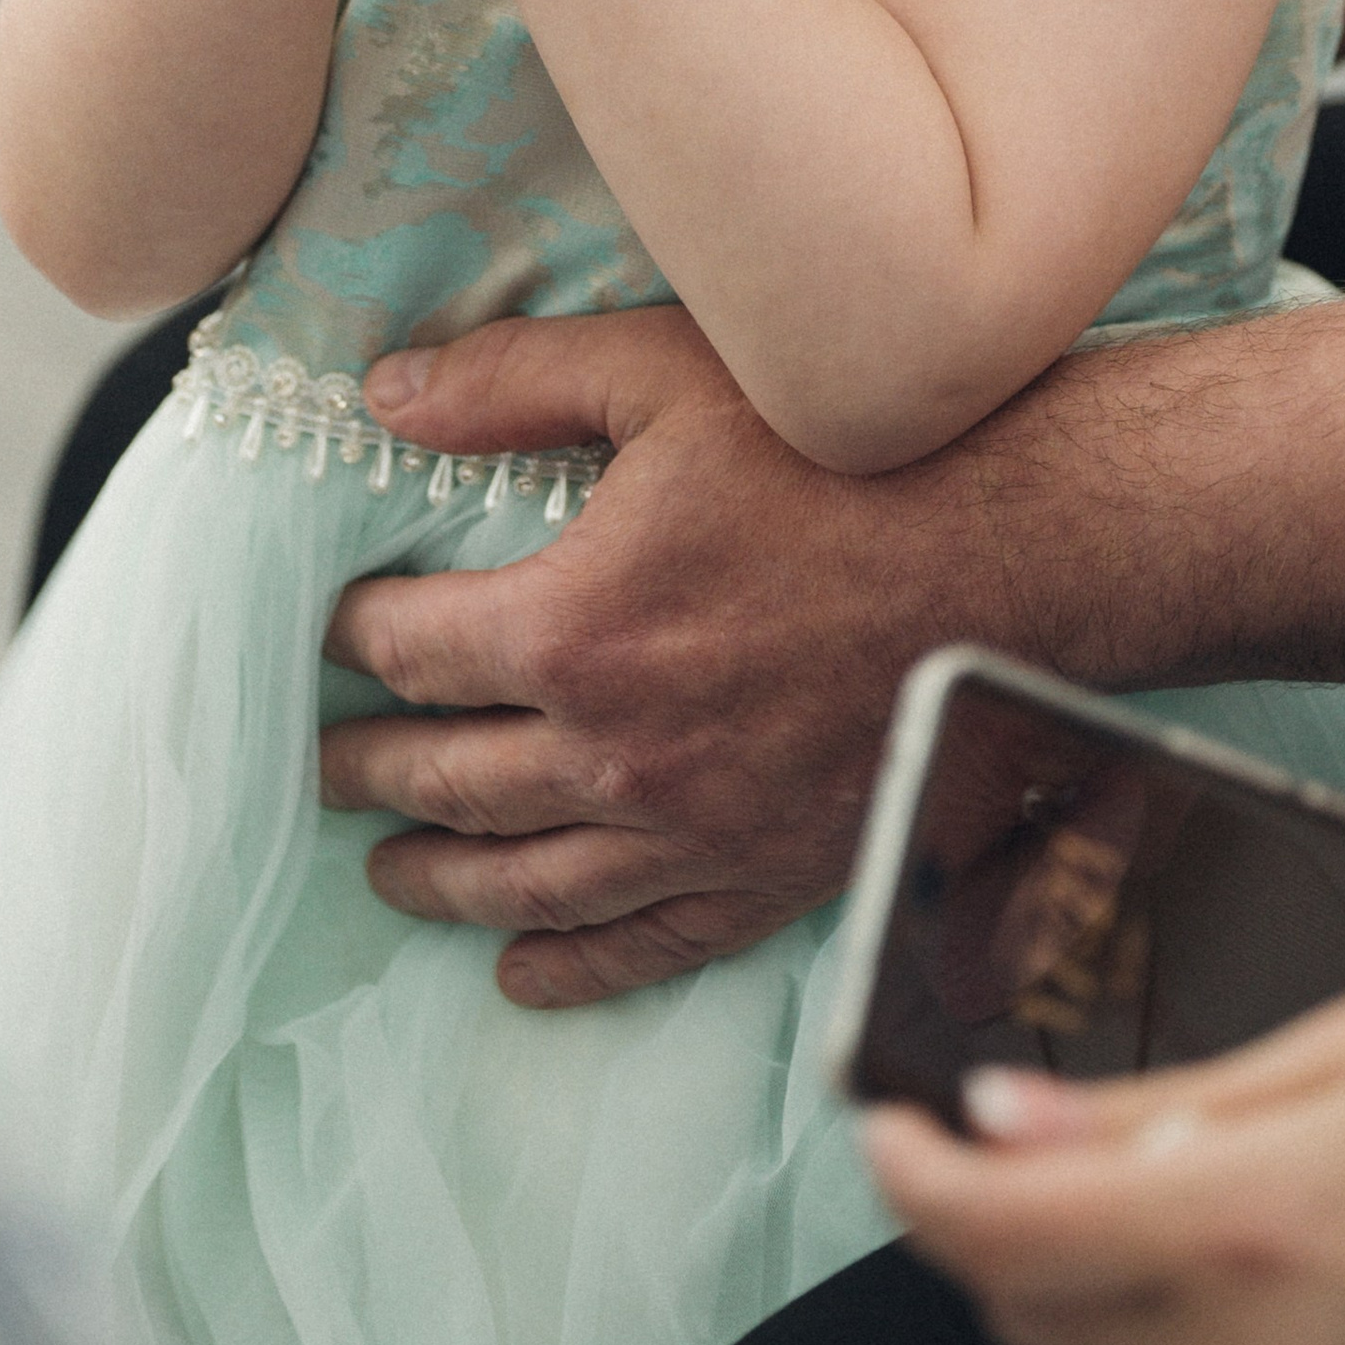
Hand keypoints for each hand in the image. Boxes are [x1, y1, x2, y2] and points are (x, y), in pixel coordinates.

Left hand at [319, 307, 1076, 1003]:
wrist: (1018, 553)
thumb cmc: (846, 452)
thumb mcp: (665, 374)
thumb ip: (511, 383)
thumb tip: (385, 396)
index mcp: (573, 629)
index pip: (411, 650)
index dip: (355, 636)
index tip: (335, 629)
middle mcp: (616, 754)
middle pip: (447, 780)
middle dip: (369, 769)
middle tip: (326, 763)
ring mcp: (694, 830)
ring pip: (525, 882)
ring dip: (441, 877)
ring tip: (389, 870)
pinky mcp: (768, 875)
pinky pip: (643, 945)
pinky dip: (568, 966)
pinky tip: (522, 969)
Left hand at [867, 998, 1344, 1344]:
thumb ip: (1182, 1095)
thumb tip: (1018, 1112)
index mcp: (1246, 1227)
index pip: (989, 1224)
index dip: (907, 1168)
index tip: (886, 1115)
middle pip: (1027, 1311)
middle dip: (984, 1219)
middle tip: (1001, 1131)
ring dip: (1092, 1278)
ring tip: (1156, 1177)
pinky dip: (1190, 1340)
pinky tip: (1256, 1264)